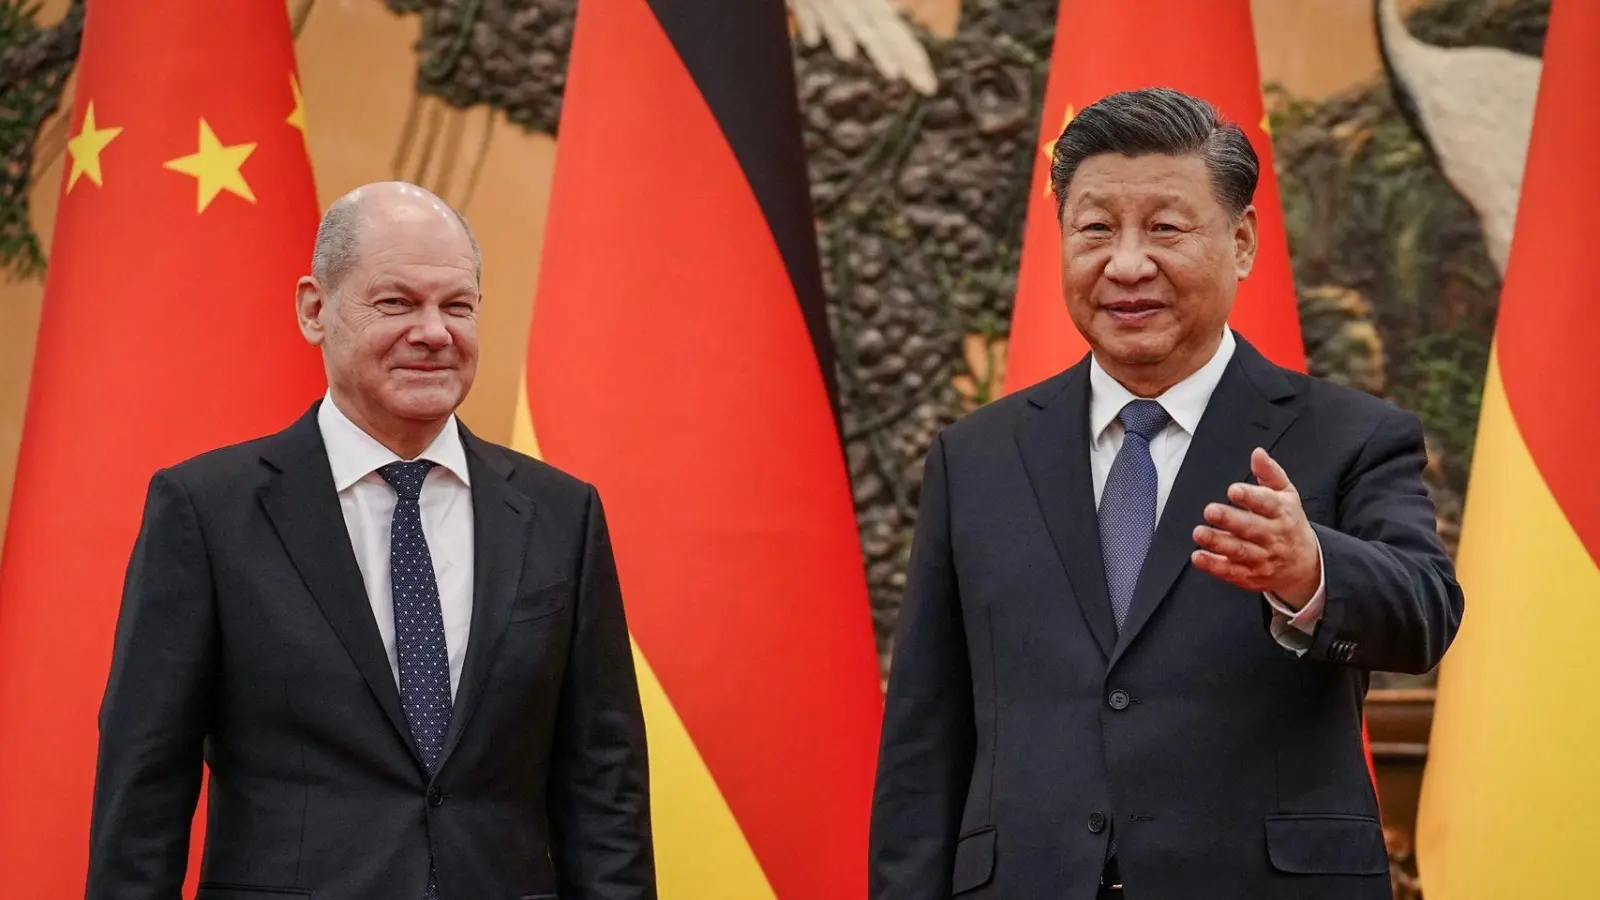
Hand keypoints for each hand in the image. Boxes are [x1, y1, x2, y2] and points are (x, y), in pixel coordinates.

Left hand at [1191, 448, 1321, 607]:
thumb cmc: (1290, 522)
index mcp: (1283, 513)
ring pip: (1240, 551)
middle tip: (1210, 510)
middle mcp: (1273, 537)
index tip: (1233, 490)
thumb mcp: (1287, 495)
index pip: (1268, 504)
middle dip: (1230, 520)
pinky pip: (1232, 572)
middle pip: (1252, 528)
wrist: (1306, 565)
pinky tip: (1198, 556)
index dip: (1251, 496)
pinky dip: (1214, 566)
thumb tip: (1257, 452)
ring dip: (1218, 543)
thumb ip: (1270, 473)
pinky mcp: (1251, 576)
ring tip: (1199, 532)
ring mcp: (1263, 558)